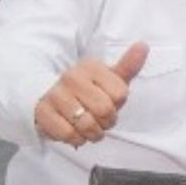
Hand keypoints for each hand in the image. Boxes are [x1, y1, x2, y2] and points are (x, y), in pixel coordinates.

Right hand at [33, 43, 149, 146]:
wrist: (50, 99)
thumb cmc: (88, 91)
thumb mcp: (110, 78)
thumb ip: (128, 66)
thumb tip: (143, 45)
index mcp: (91, 67)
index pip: (120, 94)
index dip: (118, 105)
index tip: (109, 102)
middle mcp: (71, 77)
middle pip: (104, 109)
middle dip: (108, 122)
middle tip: (101, 120)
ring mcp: (55, 94)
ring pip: (86, 124)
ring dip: (93, 133)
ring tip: (89, 128)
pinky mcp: (42, 112)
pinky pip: (67, 134)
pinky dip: (76, 139)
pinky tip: (74, 132)